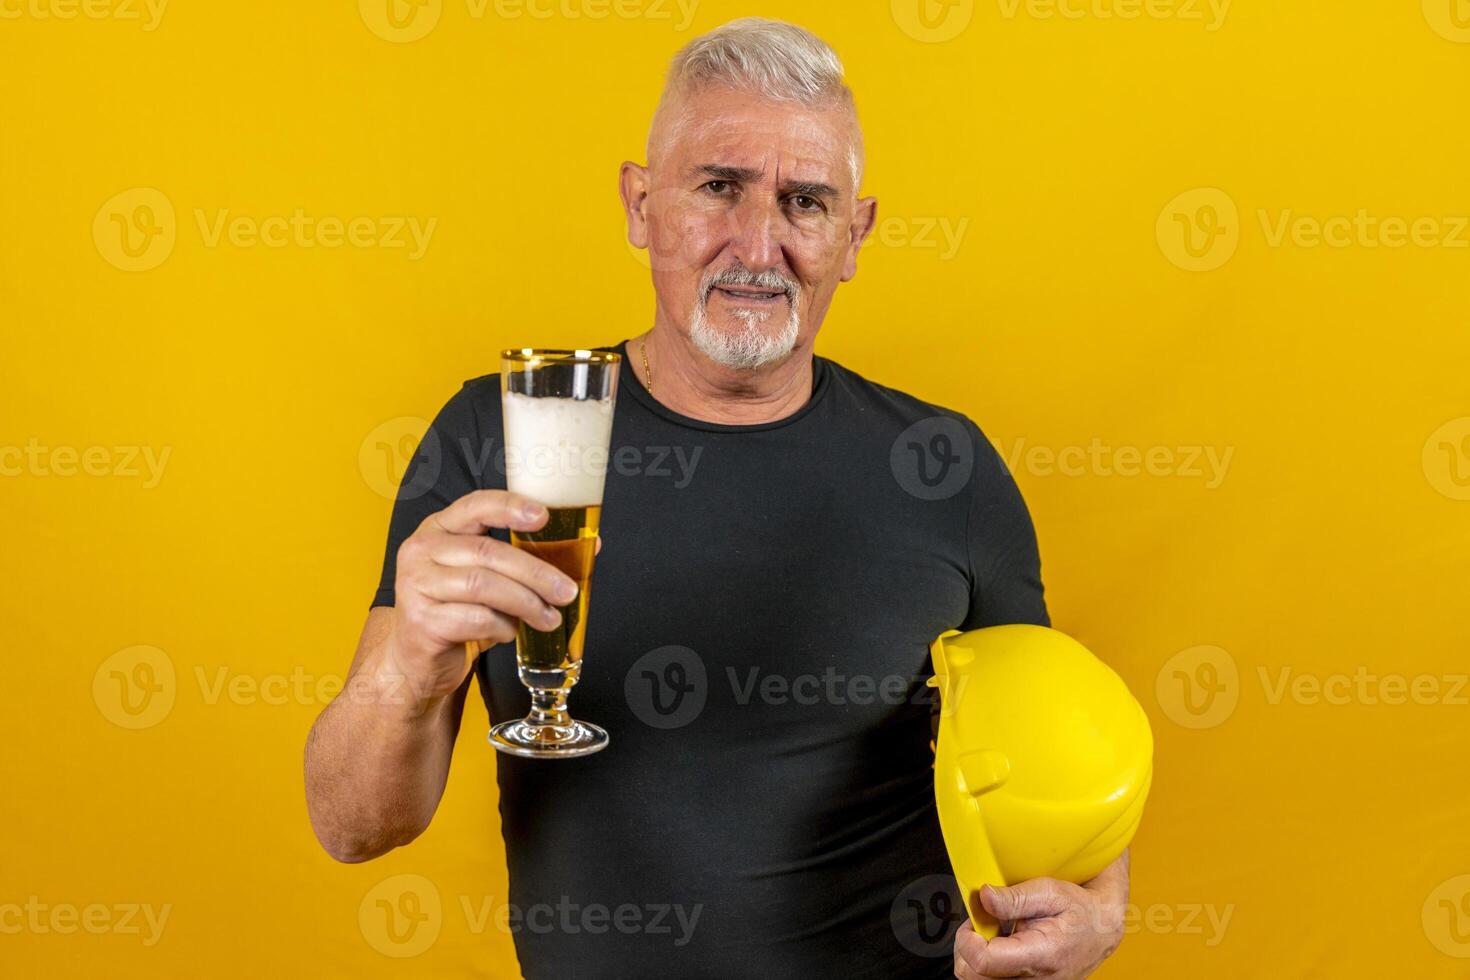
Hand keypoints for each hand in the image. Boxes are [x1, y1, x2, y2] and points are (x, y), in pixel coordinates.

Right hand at [383, 489, 580, 702]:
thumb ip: (526, 558)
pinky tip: (509, 632)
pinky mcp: (421, 621)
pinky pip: (476, 620)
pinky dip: (502, 628)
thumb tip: (590, 545)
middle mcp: (421, 551)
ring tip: (548, 618)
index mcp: (438, 529)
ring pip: (484, 587)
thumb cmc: (457, 611)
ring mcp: (416, 586)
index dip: (511, 507)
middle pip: (488, 553)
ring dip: (526, 603)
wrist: (417, 660)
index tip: (544, 516)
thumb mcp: (487, 578)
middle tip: (566, 591)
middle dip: (536, 573)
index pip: (475, 505)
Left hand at [953, 850, 1128, 978]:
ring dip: (979, 957)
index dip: (966, 940)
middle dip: (968, 948)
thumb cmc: (1080, 910)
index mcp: (1039, 956)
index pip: (982, 961)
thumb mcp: (1051, 892)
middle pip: (973, 977)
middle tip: (982, 925)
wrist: (1102, 930)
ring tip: (995, 935)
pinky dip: (990, 965)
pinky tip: (1003, 947)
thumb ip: (1014, 897)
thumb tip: (984, 897)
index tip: (972, 921)